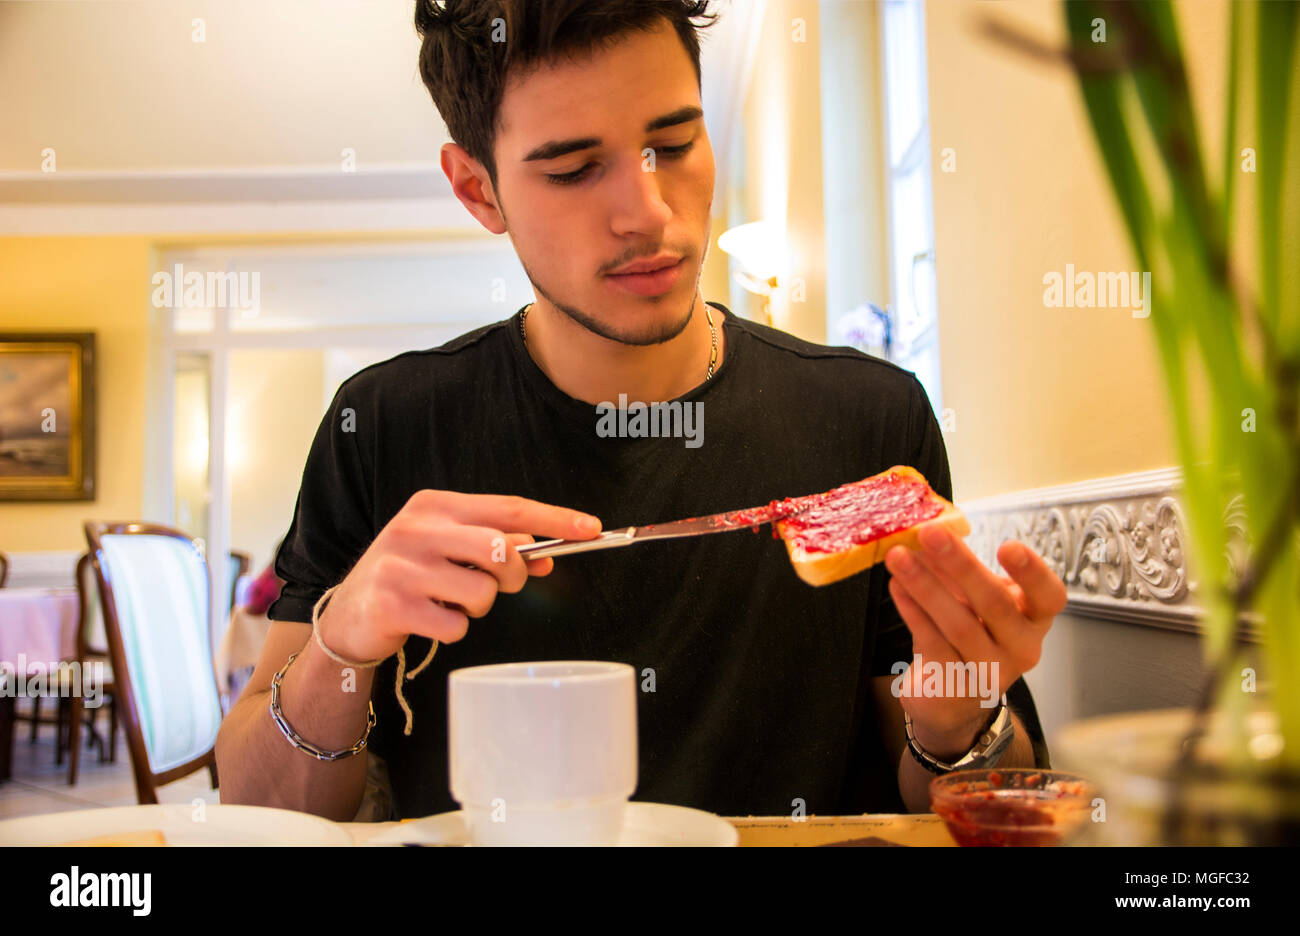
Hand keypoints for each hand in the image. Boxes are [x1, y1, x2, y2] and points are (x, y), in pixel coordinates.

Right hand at [318, 490, 601, 661]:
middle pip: (501, 549)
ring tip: (450, 601)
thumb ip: (495, 547)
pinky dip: (453, 629)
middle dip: (515, 575)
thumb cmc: (410, 577)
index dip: (556, 519)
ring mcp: (401, 565)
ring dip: (478, 607)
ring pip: (483, 592)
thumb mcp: (449, 550)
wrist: (347, 617)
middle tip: (501, 584)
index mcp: (435, 505)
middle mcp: (416, 528)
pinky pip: (457, 625)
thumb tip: (548, 557)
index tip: (593, 529)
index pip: (509, 508)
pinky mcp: (393, 604)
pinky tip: (429, 620)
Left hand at [883, 529, 1065, 758]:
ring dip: (924, 585)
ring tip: (898, 556)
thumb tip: (932, 529)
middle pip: (995, 604)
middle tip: (930, 533)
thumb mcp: (976, 601)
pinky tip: (896, 586)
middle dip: (960, 564)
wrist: (954, 698)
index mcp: (1034, 619)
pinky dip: (912, 610)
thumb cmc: (971, 634)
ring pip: (959, 625)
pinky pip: (932, 643)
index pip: (1049, 596)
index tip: (1007, 546)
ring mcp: (991, 673)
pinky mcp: (956, 688)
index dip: (1032, 572)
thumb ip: (962, 571)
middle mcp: (1021, 648)